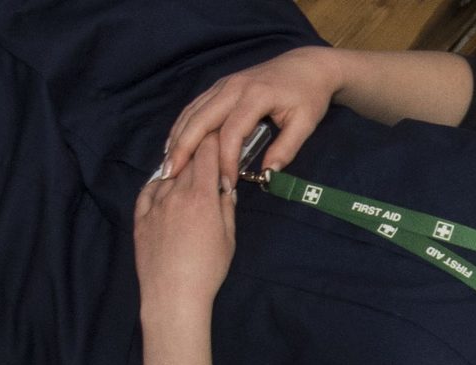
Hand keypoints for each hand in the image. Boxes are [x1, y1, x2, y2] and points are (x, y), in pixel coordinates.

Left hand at [132, 154, 237, 323]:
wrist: (172, 294)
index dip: (214, 140)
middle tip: (208, 155)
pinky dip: (158, 186)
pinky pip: (148, 191)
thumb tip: (225, 188)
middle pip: (186, 159)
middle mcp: (175, 192)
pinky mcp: (140, 216)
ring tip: (188, 179)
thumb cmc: (207, 270)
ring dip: (179, 172)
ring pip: (167, 175)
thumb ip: (226, 208)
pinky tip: (165, 190)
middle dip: (198, 153)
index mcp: (201, 196)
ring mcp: (154, 203)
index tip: (221, 137)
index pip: (206, 153)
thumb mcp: (228, 239)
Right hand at [162, 47, 351, 184]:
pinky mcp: (220, 86)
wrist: (307, 66)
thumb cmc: (308, 96)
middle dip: (184, 149)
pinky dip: (183, 125)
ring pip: (192, 112)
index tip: (226, 186)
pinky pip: (196, 106)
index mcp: (254, 97)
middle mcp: (232, 88)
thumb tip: (268, 175)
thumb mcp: (305, 124)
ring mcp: (223, 84)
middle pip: (200, 120)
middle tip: (170, 175)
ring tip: (167, 164)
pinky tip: (175, 143)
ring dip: (177, 137)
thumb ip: (286, 149)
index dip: (226, 161)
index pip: (231, 133)